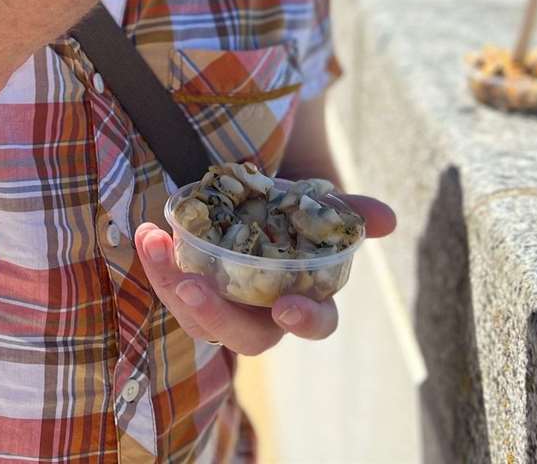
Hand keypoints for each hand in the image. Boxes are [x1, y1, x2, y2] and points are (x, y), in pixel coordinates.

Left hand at [134, 194, 396, 354]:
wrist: (250, 200)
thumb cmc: (290, 212)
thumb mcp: (316, 205)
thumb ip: (348, 210)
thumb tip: (387, 218)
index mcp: (305, 299)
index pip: (315, 323)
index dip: (305, 319)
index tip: (287, 305)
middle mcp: (263, 314)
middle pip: (245, 336)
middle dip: (217, 316)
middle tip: (193, 287)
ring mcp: (224, 308)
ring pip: (199, 319)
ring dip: (173, 285)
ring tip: (156, 245)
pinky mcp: (190, 292)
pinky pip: (172, 289)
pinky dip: (159, 264)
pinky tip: (149, 234)